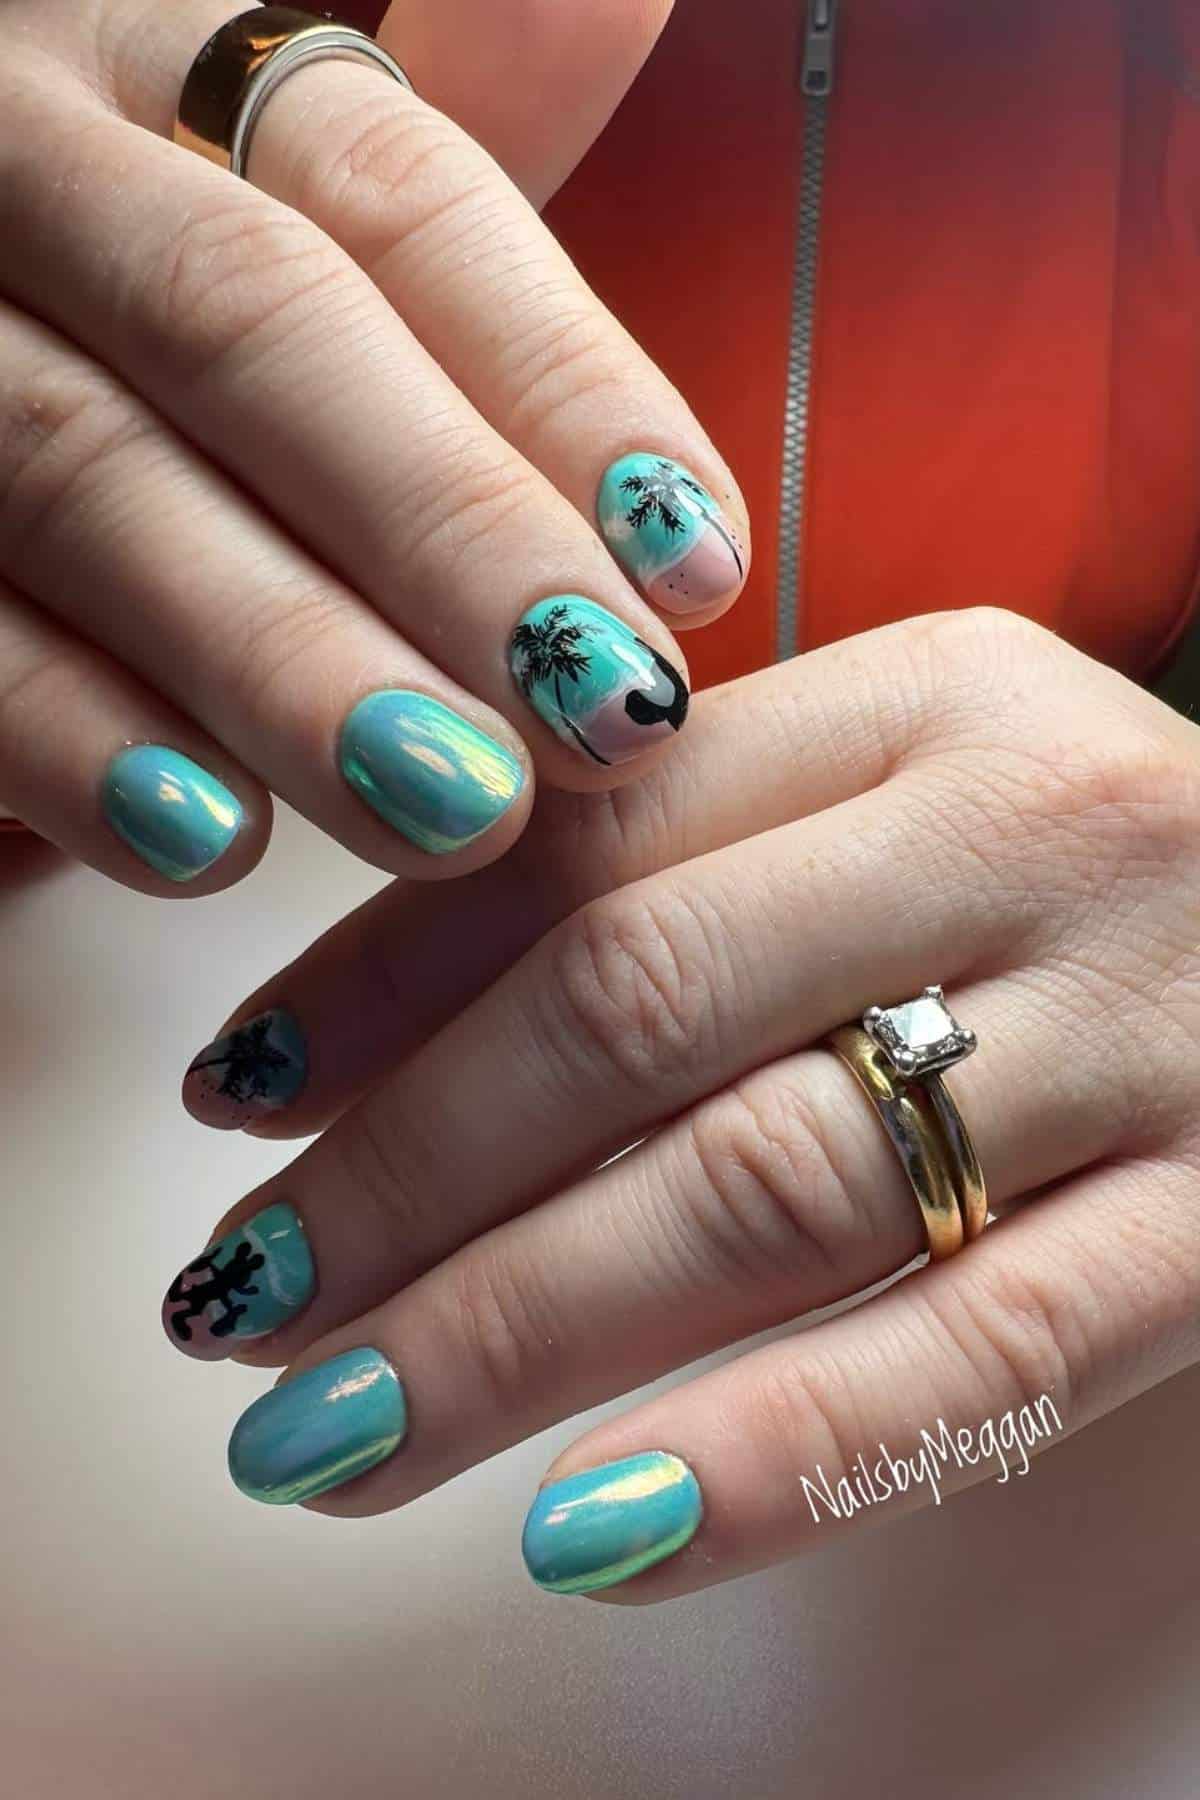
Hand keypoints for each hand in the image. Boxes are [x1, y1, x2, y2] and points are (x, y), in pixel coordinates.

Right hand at [0, 0, 739, 889]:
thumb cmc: (138, 326)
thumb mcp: (268, 201)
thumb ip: (434, 147)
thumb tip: (629, 5)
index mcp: (151, 70)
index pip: (379, 185)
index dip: (555, 377)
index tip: (696, 557)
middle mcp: (18, 169)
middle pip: (242, 318)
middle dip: (442, 526)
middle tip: (598, 709)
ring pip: (80, 474)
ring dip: (282, 658)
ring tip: (456, 802)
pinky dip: (66, 739)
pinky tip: (208, 841)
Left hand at [162, 607, 1199, 1597]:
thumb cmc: (1075, 881)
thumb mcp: (902, 796)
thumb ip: (682, 860)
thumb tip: (346, 1011)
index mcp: (929, 698)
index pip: (593, 835)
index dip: (381, 977)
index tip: (236, 1098)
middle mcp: (1033, 834)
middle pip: (645, 1006)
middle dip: (405, 1174)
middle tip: (241, 1304)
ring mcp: (1147, 1035)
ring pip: (773, 1188)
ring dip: (514, 1330)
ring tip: (329, 1431)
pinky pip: (980, 1360)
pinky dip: (769, 1459)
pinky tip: (583, 1538)